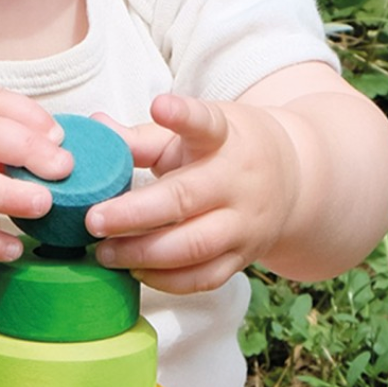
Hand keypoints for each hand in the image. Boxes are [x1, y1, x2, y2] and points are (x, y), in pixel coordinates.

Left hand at [84, 93, 298, 293]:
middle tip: (93, 221)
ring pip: (193, 247)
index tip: (160, 105)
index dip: (183, 116)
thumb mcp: (195, 132)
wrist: (293, 179)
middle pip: (185, 199)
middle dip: (134, 214)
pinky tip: (135, 271)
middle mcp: (239, 182)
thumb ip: (144, 136)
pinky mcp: (244, 258)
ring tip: (105, 253)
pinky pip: (203, 278)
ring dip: (143, 254)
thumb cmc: (227, 150)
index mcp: (225, 138)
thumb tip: (96, 127)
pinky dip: (166, 281)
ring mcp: (245, 224)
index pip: (207, 124)